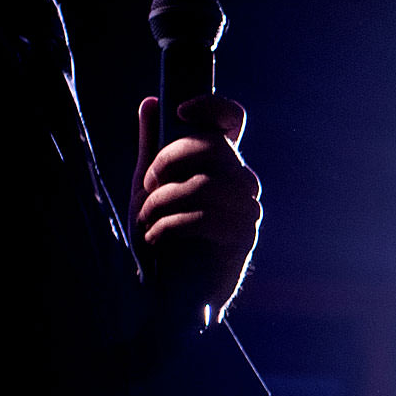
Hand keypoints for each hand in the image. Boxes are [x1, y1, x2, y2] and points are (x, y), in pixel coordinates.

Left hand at [135, 94, 261, 319]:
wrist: (169, 294)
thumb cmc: (163, 238)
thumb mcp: (148, 189)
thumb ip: (152, 147)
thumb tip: (151, 102)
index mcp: (221, 162)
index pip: (232, 120)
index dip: (213, 106)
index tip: (181, 111)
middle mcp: (241, 181)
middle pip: (213, 146)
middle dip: (168, 160)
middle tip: (148, 184)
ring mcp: (248, 209)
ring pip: (206, 184)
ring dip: (164, 201)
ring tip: (147, 221)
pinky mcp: (244, 238)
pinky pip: (206, 218)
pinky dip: (171, 226)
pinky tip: (155, 239)